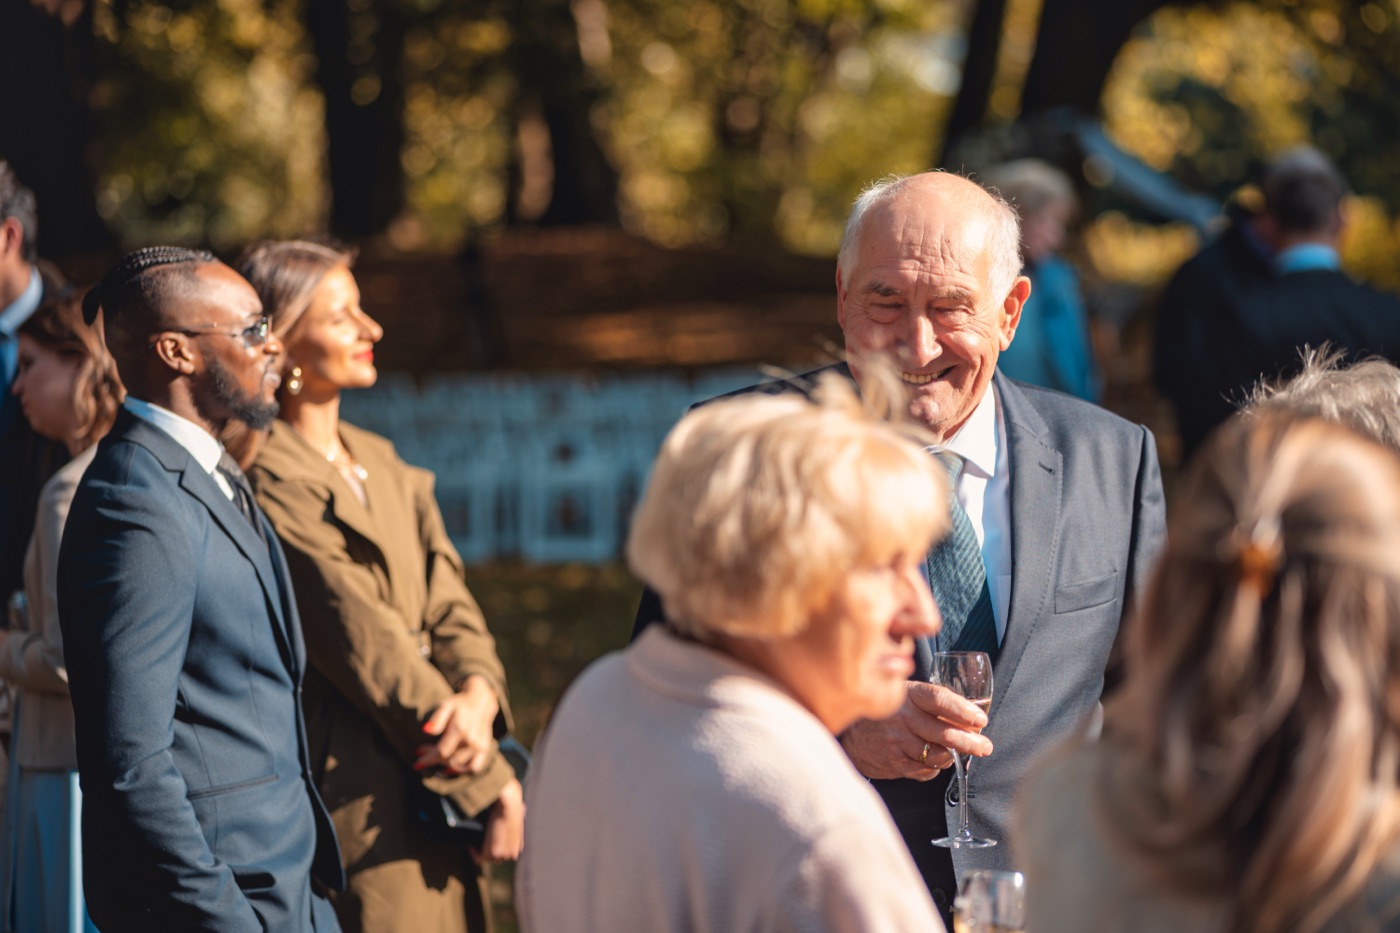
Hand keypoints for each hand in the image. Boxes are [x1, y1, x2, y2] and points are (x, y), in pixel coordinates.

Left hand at [414, 675, 498, 774]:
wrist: (481, 701)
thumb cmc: (459, 704)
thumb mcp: (446, 706)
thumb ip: (437, 719)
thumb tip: (425, 730)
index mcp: (460, 729)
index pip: (441, 751)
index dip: (428, 758)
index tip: (417, 759)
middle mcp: (471, 740)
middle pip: (448, 759)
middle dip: (432, 760)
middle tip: (422, 754)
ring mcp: (479, 746)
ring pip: (458, 765)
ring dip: (444, 766)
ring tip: (435, 762)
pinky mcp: (484, 749)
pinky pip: (474, 767)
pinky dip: (462, 771)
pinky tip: (450, 769)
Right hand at [471, 777, 523, 863]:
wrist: (509, 806)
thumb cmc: (514, 806)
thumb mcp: (518, 816)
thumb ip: (516, 820)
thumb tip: (519, 811)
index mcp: (518, 846)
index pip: (505, 854)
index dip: (496, 849)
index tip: (488, 842)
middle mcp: (511, 853)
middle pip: (496, 859)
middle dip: (487, 851)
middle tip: (479, 842)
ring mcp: (502, 854)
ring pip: (487, 859)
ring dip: (480, 852)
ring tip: (474, 843)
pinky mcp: (492, 852)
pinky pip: (478, 859)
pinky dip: (473, 853)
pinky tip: (471, 845)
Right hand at [840, 682, 991, 780]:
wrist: (851, 734)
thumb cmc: (888, 713)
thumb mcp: (907, 696)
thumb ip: (935, 702)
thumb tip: (972, 716)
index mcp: (908, 694)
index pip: (939, 700)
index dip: (962, 710)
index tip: (980, 720)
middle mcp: (903, 718)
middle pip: (944, 733)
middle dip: (971, 743)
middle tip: (986, 747)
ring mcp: (897, 742)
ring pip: (938, 755)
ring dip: (952, 756)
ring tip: (955, 752)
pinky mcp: (895, 762)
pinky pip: (926, 771)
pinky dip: (934, 767)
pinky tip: (930, 759)